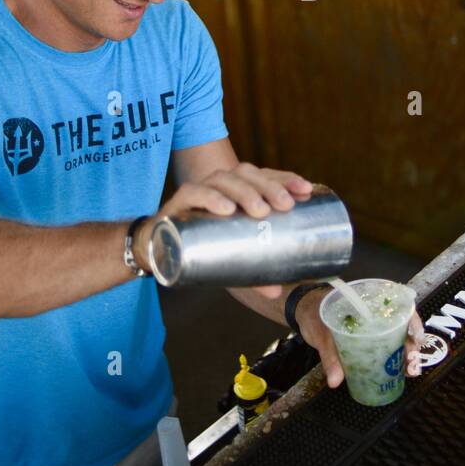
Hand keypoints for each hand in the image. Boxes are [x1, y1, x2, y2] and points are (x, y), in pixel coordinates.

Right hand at [133, 162, 313, 295]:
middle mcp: (221, 184)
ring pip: (224, 178)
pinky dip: (211, 197)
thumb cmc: (204, 246)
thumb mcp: (232, 256)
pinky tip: (226, 208)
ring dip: (244, 191)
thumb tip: (276, 291)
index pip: (265, 176)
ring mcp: (200, 190)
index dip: (286, 178)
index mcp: (239, 190)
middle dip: (269, 186)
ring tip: (260, 210)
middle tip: (285, 205)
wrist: (159, 248)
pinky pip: (194, 193)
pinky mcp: (179, 202)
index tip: (305, 190)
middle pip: (248, 173)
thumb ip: (252, 271)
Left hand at [296, 289, 426, 388]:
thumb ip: (330, 356)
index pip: (400, 306)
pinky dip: (394, 358)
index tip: (416, 339)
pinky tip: (398, 372)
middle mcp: (375, 313)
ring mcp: (372, 326)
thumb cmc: (313, 312)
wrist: (301, 310)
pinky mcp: (366, 339)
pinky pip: (385, 347)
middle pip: (402, 326)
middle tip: (412, 365)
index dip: (413, 322)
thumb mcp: (321, 332)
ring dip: (406, 354)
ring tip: (409, 371)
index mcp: (368, 302)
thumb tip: (336, 381)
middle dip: (412, 346)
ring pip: (397, 338)